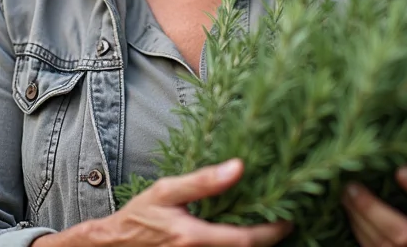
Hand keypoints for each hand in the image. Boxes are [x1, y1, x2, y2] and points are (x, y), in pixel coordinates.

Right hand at [94, 158, 292, 246]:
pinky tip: (243, 235)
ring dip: (253, 245)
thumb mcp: (168, 190)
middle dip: (268, 241)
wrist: (116, 244)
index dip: (271, 233)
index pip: (245, 241)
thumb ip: (203, 181)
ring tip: (268, 226)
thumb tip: (238, 167)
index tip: (289, 221)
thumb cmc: (141, 215)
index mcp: (194, 238)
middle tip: (284, 222)